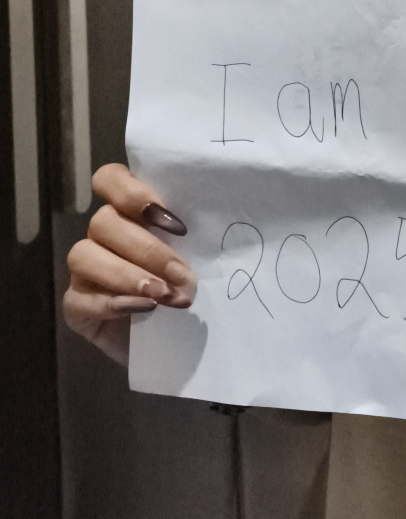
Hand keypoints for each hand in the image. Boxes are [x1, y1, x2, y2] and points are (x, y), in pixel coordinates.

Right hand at [63, 163, 195, 366]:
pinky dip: (114, 302)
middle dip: (148, 249)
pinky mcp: (75, 305)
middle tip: (182, 274)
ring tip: (163, 296)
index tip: (172, 221)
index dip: (133, 192)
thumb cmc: (188, 284)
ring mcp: (83, 269)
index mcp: (128, 210)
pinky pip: (79, 297)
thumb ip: (191, 234)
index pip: (110, 179)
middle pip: (104, 221)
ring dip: (129, 275)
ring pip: (84, 254)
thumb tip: (216, 222)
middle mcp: (101, 233)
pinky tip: (143, 309)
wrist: (176, 339)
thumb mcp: (196, 254)